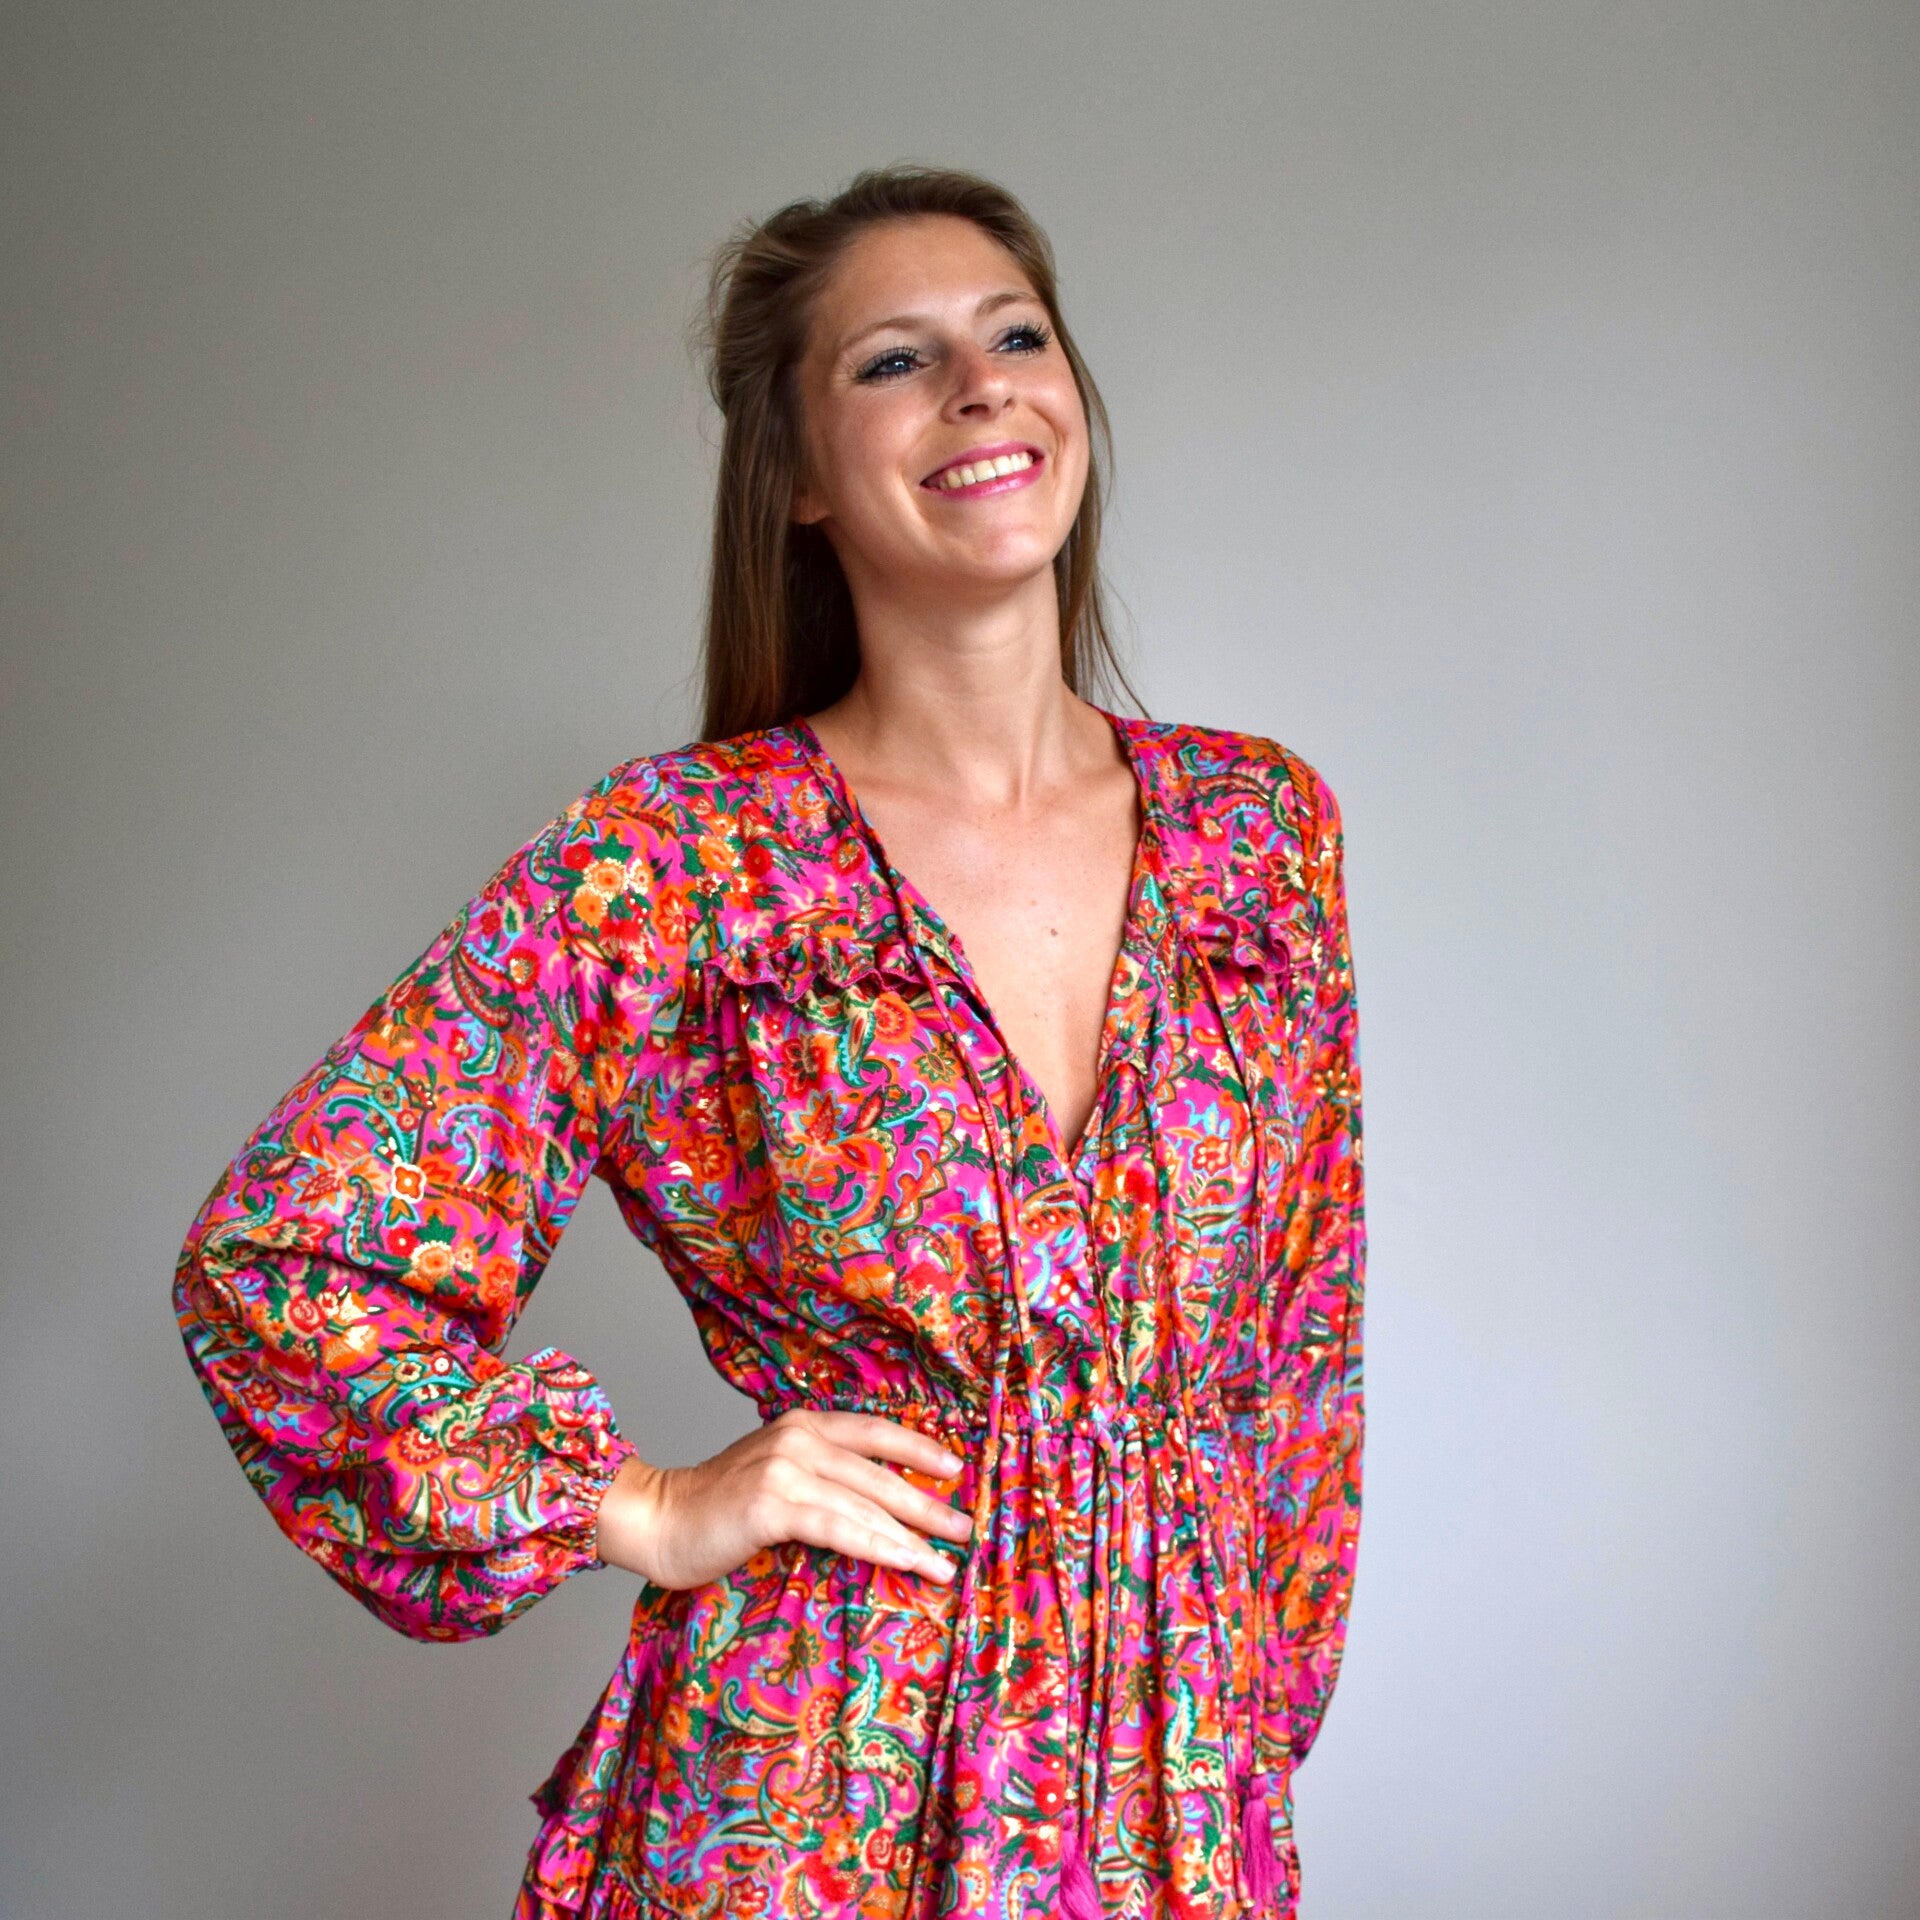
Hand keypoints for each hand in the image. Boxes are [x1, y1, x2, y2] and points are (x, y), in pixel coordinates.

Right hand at [593, 1409, 974, 1590]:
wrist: (656, 1519)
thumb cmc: (717, 1508)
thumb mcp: (774, 1476)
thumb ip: (817, 1478)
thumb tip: (877, 1506)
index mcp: (803, 1425)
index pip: (875, 1432)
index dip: (919, 1449)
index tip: (957, 1470)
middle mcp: (799, 1438)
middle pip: (880, 1473)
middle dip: (929, 1504)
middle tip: (966, 1529)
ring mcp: (785, 1469)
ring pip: (865, 1505)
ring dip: (912, 1537)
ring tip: (946, 1563)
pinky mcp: (772, 1505)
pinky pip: (839, 1528)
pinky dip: (878, 1547)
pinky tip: (905, 1563)